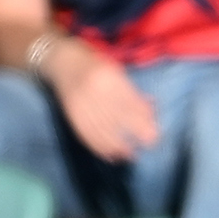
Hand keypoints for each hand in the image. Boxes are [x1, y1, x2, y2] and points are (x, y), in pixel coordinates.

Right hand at [46, 41, 159, 161]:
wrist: (62, 62)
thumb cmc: (95, 65)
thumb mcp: (116, 72)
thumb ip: (132, 91)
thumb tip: (152, 109)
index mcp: (110, 77)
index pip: (130, 101)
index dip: (143, 118)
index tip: (155, 131)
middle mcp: (95, 91)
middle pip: (119, 117)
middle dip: (135, 132)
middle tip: (150, 144)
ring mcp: (82, 105)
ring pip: (102, 130)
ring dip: (118, 145)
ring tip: (130, 154)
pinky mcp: (72, 115)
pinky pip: (87, 135)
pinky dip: (100, 147)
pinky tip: (111, 155)